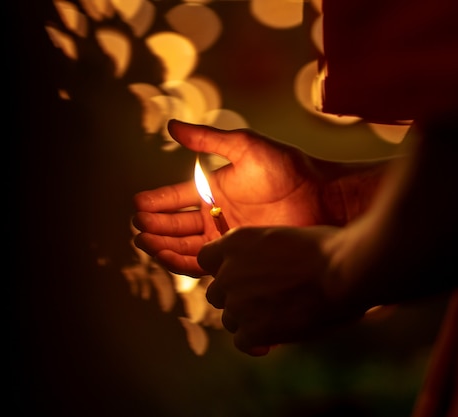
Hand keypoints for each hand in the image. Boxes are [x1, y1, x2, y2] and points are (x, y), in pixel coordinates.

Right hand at [133, 120, 351, 276]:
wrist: (320, 198)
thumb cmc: (288, 169)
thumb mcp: (245, 147)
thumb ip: (209, 139)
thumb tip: (171, 126)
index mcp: (216, 188)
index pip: (178, 196)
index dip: (157, 201)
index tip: (137, 205)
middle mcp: (217, 214)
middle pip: (177, 224)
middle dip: (155, 226)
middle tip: (137, 227)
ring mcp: (226, 236)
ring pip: (185, 244)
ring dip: (163, 244)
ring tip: (144, 242)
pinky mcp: (237, 255)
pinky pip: (203, 262)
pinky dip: (182, 261)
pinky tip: (166, 257)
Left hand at [198, 225, 364, 355]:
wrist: (345, 271)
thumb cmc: (327, 249)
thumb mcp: (285, 237)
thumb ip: (262, 254)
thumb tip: (261, 267)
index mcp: (235, 242)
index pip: (206, 259)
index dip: (222, 269)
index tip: (241, 275)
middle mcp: (228, 271)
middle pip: (215, 293)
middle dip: (235, 298)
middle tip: (264, 300)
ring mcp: (237, 302)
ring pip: (229, 319)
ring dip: (248, 320)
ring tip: (277, 318)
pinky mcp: (251, 330)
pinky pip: (242, 341)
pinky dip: (256, 342)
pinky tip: (273, 339)